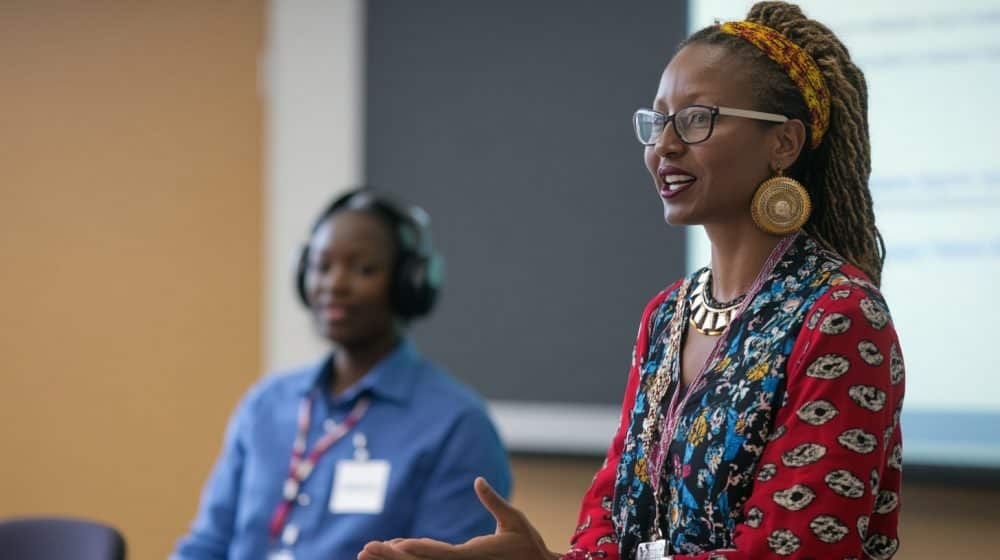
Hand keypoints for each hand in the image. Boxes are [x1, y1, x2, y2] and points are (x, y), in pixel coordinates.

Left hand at [358, 477, 559, 559]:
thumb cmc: (529, 544)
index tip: (393, 544)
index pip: (439, 553)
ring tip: (367, 553)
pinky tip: (396, 552)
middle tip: (364, 550)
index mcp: (473, 555)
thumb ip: (494, 501)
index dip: (415, 548)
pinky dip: (411, 559)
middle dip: (391, 557)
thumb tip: (477, 480)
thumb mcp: (514, 520)